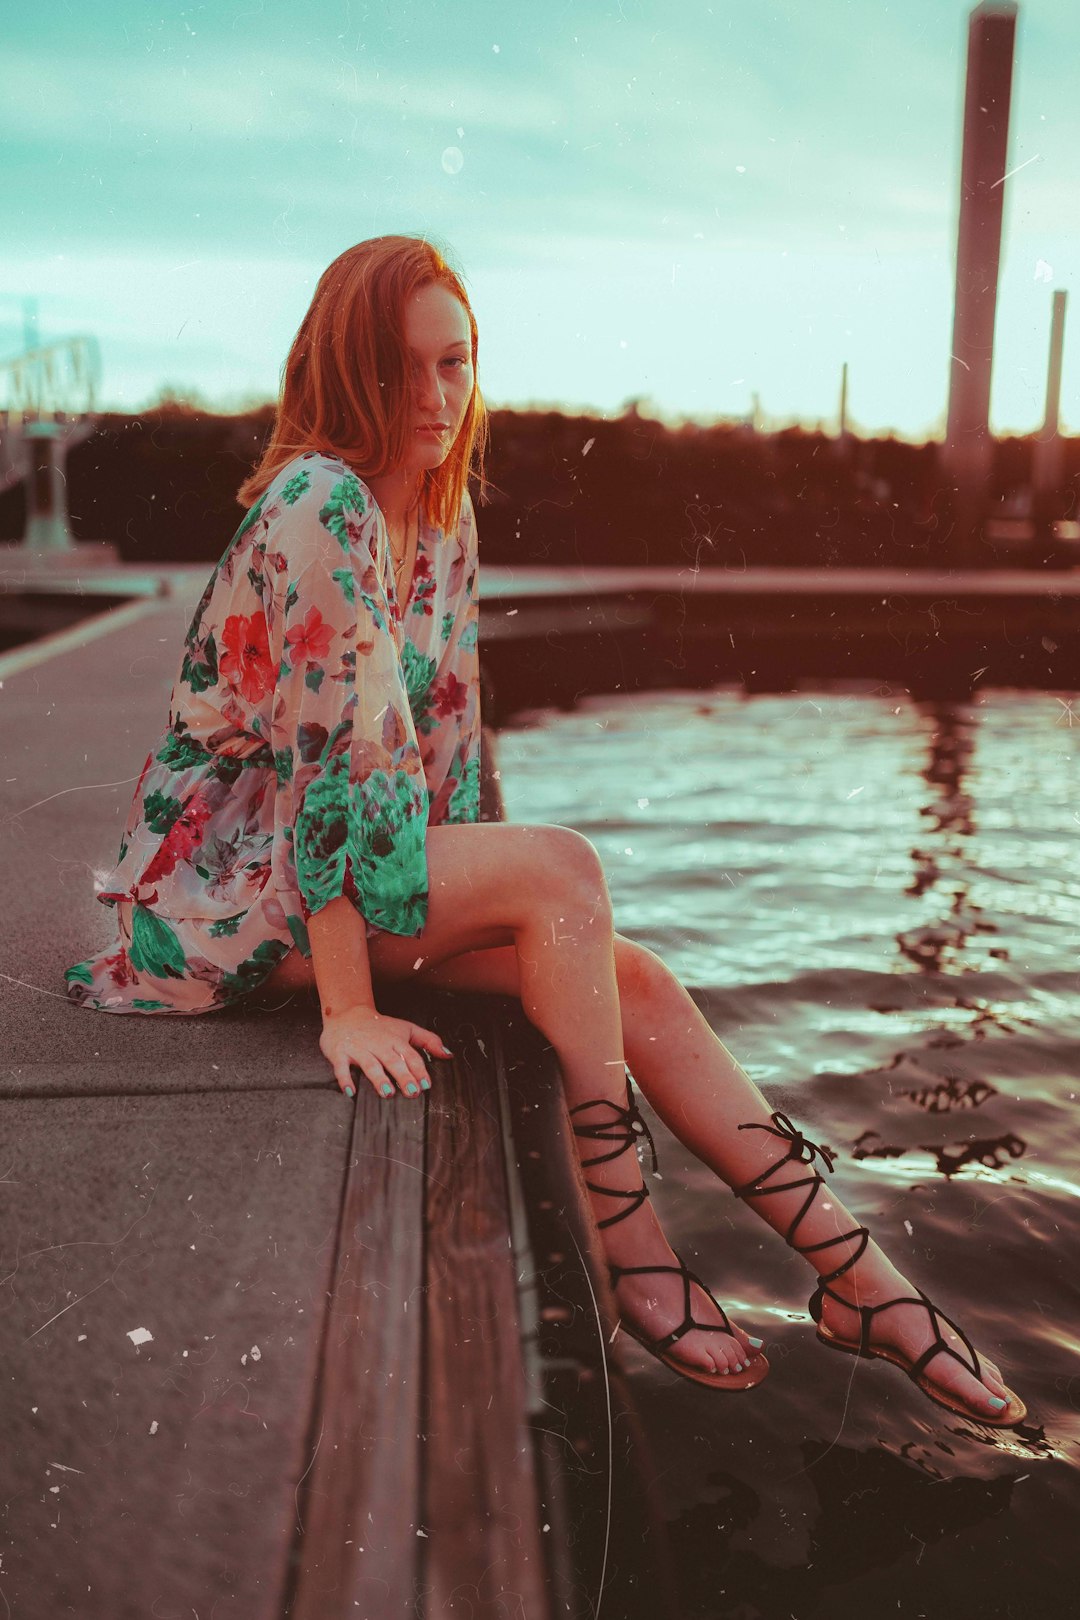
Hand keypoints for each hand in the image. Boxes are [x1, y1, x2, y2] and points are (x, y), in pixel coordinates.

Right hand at [319, 1004, 452, 1099]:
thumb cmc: (380, 1026)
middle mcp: (379, 1045)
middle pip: (393, 1061)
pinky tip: (351, 1092)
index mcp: (396, 1040)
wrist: (347, 1013)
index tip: (426, 1085)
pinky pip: (342, 1067)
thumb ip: (428, 1040)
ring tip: (387, 1093)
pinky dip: (345, 1079)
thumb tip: (448, 1054)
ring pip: (370, 1064)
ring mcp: (359, 1049)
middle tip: (412, 1092)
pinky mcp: (340, 1053)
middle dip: (403, 1076)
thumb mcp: (406, 1029)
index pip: (410, 1056)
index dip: (419, 1070)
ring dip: (379, 1079)